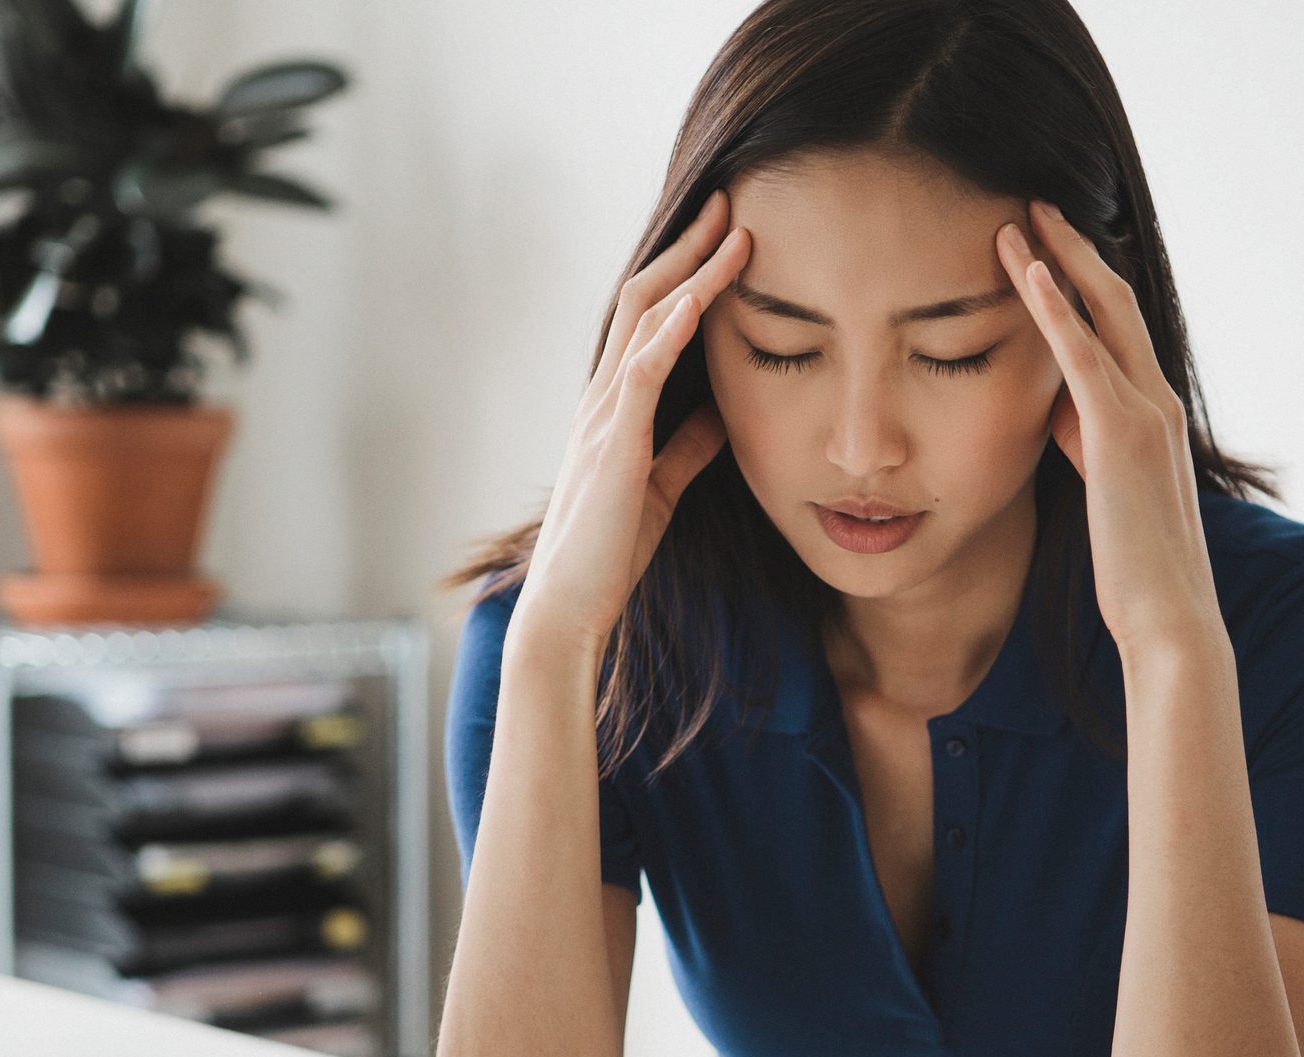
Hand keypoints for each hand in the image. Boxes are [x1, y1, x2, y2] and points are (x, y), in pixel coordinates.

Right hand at [513, 189, 751, 652]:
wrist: (569, 606)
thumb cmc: (611, 551)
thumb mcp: (664, 485)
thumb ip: (689, 443)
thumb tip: (723, 410)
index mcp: (615, 406)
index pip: (648, 319)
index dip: (685, 272)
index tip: (724, 235)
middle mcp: (603, 398)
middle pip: (644, 298)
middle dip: (688, 248)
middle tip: (729, 203)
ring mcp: (604, 417)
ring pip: (644, 320)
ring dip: (691, 272)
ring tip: (733, 231)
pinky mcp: (615, 445)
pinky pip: (642, 373)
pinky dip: (671, 331)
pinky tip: (700, 298)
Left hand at [994, 200, 1221, 651]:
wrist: (1169, 617)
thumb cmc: (1135, 569)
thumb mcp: (1104, 490)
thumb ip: (1086, 443)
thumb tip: (1056, 412)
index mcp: (1153, 415)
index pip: (1120, 329)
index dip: (1086, 281)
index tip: (1050, 243)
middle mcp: (1156, 401)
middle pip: (1115, 300)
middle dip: (1074, 248)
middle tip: (1035, 204)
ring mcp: (1143, 413)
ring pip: (1100, 312)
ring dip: (1058, 259)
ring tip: (1019, 216)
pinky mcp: (1118, 434)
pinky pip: (1082, 356)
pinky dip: (1055, 308)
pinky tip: (1026, 269)